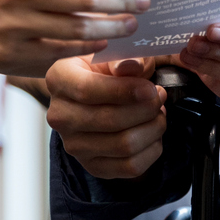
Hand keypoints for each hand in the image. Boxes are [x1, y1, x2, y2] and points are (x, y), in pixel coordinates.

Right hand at [46, 55, 167, 179]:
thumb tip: (132, 67)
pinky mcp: (93, 166)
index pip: (87, 90)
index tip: (151, 88)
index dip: (125, 91)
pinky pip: (131, 166)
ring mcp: (74, 145)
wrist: (97, 95)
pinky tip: (153, 132)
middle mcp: (59, 116)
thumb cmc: (106, 69)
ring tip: (158, 112)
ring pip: (124, 145)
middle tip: (160, 96)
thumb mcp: (113, 53)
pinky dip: (152, 149)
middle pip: (109, 120)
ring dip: (153, 128)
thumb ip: (125, 57)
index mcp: (59, 79)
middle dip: (145, 109)